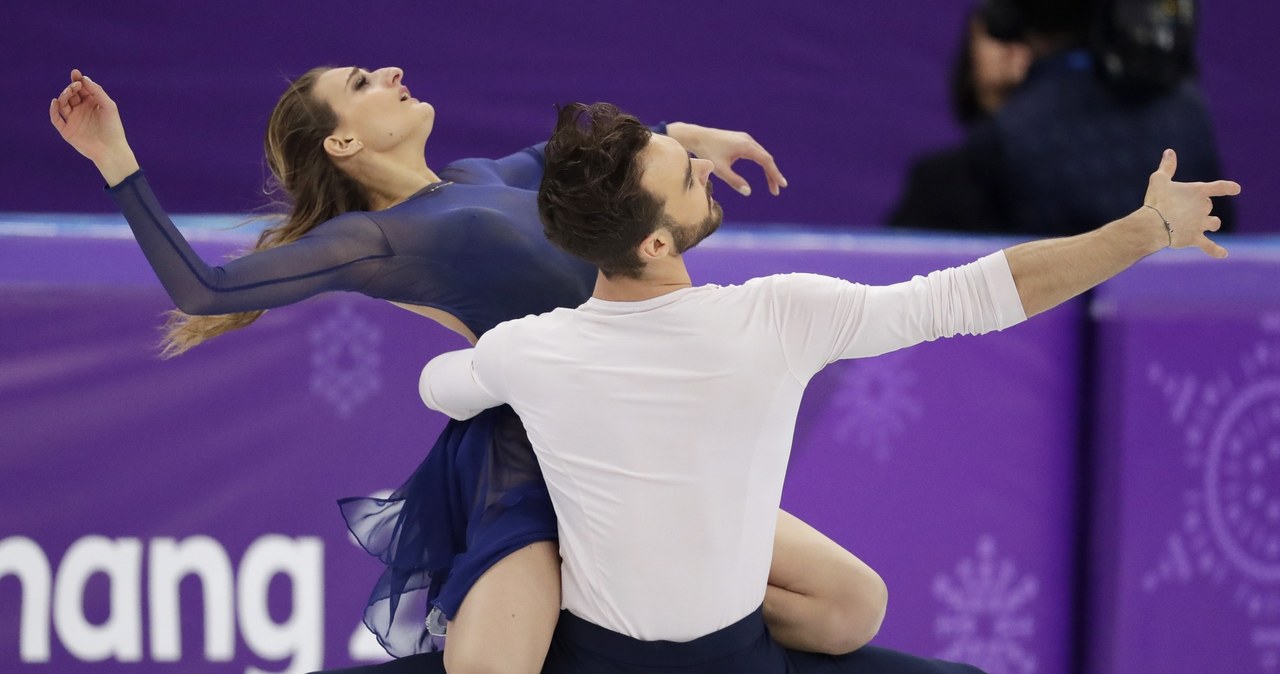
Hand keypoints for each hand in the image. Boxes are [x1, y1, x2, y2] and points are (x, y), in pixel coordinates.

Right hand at [49, 69, 137, 183]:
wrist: (111, 150)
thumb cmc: (113, 128)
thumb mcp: (108, 106)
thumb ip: (97, 92)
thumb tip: (84, 78)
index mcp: (91, 104)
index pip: (82, 89)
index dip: (78, 80)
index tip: (75, 73)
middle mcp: (81, 111)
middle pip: (71, 95)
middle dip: (71, 88)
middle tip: (75, 85)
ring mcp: (73, 120)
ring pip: (63, 104)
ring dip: (64, 96)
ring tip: (69, 92)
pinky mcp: (67, 131)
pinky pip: (56, 119)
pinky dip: (54, 110)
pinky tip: (56, 102)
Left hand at [665, 122, 787, 196]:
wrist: (696, 136)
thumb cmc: (707, 153)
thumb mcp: (720, 169)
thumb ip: (734, 181)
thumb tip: (748, 192)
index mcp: (746, 146)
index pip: (766, 161)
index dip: (775, 174)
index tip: (782, 185)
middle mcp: (748, 140)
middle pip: (766, 158)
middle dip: (772, 175)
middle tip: (776, 191)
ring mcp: (745, 138)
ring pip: (762, 155)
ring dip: (768, 169)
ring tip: (771, 184)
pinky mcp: (741, 139)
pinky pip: (756, 152)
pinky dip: (762, 162)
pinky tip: (764, 171)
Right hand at [1142, 149, 1240, 258]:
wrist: (1153, 224)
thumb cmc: (1155, 201)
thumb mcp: (1159, 180)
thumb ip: (1167, 167)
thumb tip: (1169, 152)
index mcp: (1199, 192)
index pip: (1220, 188)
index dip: (1228, 188)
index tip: (1236, 189)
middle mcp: (1204, 208)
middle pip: (1208, 207)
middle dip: (1200, 208)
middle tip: (1183, 210)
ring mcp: (1201, 224)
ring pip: (1213, 223)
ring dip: (1210, 223)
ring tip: (1205, 225)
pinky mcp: (1194, 239)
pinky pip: (1209, 246)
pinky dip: (1216, 251)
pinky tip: (1223, 254)